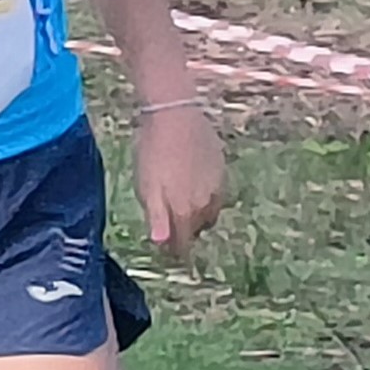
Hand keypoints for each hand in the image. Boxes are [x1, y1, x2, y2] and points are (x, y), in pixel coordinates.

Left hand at [134, 104, 225, 258]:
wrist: (175, 115)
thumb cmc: (154, 151)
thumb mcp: (147, 186)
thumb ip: (156, 216)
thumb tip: (162, 244)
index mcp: (184, 211)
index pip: (183, 243)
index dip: (175, 251)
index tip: (169, 254)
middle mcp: (205, 204)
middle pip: (197, 229)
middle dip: (185, 233)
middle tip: (172, 230)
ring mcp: (216, 186)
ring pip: (209, 213)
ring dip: (197, 217)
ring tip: (184, 210)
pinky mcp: (222, 170)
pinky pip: (216, 195)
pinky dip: (207, 199)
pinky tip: (196, 188)